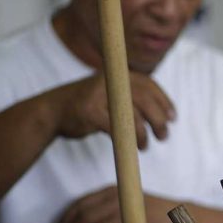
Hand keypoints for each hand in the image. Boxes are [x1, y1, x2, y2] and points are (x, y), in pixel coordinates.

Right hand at [47, 72, 175, 148]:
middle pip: (144, 100)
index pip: (148, 85)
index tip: (173, 117)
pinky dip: (128, 140)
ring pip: (132, 115)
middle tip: (164, 135)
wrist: (50, 112)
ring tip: (146, 145)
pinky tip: (134, 147)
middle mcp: (108, 80)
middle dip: (158, 119)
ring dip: (144, 133)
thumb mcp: (109, 93)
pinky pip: (117, 128)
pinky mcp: (89, 112)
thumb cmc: (85, 106)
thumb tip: (162, 111)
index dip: (164, 101)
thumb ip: (130, 96)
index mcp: (115, 74)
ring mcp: (97, 95)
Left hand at [59, 186, 178, 222]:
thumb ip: (101, 206)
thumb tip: (72, 222)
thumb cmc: (144, 210)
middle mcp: (118, 201)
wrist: (173, 218)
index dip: (67, 220)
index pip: (81, 204)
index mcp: (112, 192)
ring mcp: (128, 217)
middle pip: (86, 220)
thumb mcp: (122, 199)